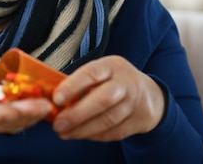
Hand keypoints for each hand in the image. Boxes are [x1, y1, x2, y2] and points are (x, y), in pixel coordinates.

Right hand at [0, 69, 52, 137]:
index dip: (4, 113)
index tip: (20, 107)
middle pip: (5, 122)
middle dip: (26, 114)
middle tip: (45, 106)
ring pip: (14, 123)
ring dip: (32, 116)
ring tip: (47, 105)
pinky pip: (16, 119)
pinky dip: (30, 113)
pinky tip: (42, 105)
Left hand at [51, 55, 166, 140]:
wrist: (149, 95)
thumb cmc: (113, 81)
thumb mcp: (101, 72)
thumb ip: (81, 82)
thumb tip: (53, 100)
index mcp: (111, 66)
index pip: (91, 74)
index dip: (72, 86)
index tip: (56, 99)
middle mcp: (125, 83)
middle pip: (102, 100)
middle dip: (77, 114)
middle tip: (58, 124)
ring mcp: (134, 103)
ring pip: (108, 120)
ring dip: (83, 129)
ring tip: (64, 132)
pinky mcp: (137, 121)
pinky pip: (114, 132)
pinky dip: (94, 136)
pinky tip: (80, 135)